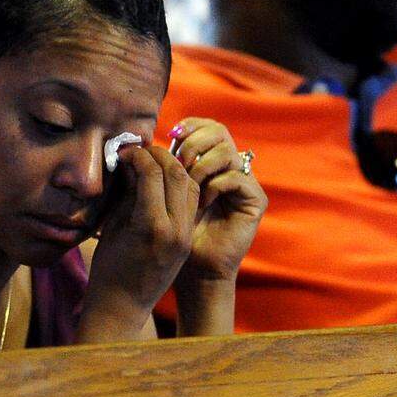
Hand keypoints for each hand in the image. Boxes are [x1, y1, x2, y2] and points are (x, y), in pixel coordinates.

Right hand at [81, 145, 199, 335]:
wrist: (124, 306)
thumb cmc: (108, 269)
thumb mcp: (112, 226)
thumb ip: (126, 193)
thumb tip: (131, 162)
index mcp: (152, 226)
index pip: (152, 173)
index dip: (137, 155)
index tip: (123, 152)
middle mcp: (176, 229)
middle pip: (177, 174)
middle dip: (158, 155)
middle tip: (140, 150)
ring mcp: (186, 235)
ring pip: (190, 185)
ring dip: (173, 167)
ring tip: (152, 162)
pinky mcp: (188, 238)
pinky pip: (191, 201)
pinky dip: (180, 184)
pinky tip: (162, 181)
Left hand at [168, 118, 266, 283]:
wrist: (192, 270)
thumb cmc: (171, 234)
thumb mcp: (160, 195)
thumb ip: (157, 168)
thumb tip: (141, 142)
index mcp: (209, 162)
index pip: (207, 127)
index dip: (190, 125)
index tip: (170, 135)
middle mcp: (229, 168)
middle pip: (219, 131)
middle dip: (194, 143)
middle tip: (178, 162)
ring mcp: (244, 183)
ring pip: (227, 151)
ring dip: (202, 165)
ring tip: (189, 185)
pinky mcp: (255, 201)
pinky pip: (236, 177)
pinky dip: (215, 186)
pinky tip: (203, 202)